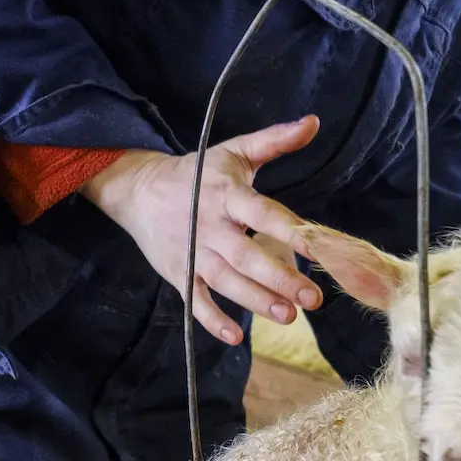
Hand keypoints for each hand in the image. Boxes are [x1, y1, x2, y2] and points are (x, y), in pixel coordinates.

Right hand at [82, 117, 321, 346]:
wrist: (139, 189)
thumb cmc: (198, 172)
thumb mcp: (234, 151)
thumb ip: (275, 141)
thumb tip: (313, 123)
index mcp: (227, 194)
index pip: (264, 214)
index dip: (292, 231)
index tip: (321, 247)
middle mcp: (209, 226)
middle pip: (247, 257)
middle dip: (280, 279)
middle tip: (313, 298)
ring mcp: (192, 253)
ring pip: (226, 282)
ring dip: (257, 301)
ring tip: (289, 316)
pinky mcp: (178, 273)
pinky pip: (195, 301)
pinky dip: (212, 320)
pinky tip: (235, 336)